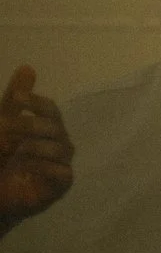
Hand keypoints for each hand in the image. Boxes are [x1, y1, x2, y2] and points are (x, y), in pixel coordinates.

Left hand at [0, 67, 72, 225]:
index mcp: (47, 128)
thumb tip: (28, 67)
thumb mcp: (4, 126)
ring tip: (13, 150)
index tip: (18, 96)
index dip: (36, 102)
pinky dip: (45, 167)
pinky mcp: (60, 185)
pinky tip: (26, 166)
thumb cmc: (4, 158)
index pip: (50, 109)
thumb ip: (14, 102)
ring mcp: (61, 164)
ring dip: (34, 145)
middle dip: (29, 124)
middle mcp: (58, 143)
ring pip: (61, 148)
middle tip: (3, 127)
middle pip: (55, 127)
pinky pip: (62, 172)